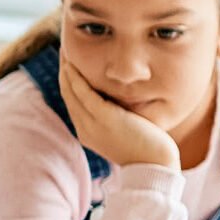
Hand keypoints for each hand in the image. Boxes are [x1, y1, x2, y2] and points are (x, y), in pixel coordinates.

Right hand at [58, 59, 179, 169]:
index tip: (70, 65)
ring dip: (66, 70)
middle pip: (67, 94)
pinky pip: (83, 92)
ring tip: (66, 51)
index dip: (68, 82)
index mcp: (87, 133)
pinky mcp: (103, 117)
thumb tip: (119, 105)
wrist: (155, 167)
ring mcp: (92, 124)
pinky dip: (76, 77)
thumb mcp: (124, 134)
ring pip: (70, 91)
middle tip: (65, 51)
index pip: (72, 103)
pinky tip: (74, 64)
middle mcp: (84, 128)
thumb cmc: (147, 151)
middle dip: (64, 72)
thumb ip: (116, 119)